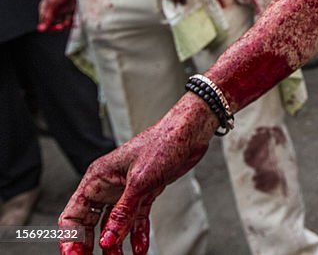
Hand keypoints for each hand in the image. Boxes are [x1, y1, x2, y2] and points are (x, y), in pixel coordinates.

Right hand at [38, 0, 77, 31]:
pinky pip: (75, 18)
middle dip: (60, 27)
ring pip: (66, 22)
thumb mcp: (51, 3)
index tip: (56, 27)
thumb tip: (40, 29)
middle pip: (56, 24)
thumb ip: (47, 16)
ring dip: (68, 25)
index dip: (50, 27)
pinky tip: (78, 21)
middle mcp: (56, 10)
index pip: (45, 23)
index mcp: (46, 9)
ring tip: (70, 22)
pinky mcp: (75, 8)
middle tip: (63, 25)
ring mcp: (66, 9)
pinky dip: (76, 21)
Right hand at [59, 96, 217, 254]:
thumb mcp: (140, 181)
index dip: (71, 238)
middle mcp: (109, 185)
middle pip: (90, 222)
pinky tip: (140, 248)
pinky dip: (137, 233)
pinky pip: (136, 218)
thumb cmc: (164, 142)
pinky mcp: (145, 192)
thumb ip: (123, 212)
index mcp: (97, 178)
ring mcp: (126, 190)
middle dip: (90, 244)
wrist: (190, 131)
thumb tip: (107, 239)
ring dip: (115, 242)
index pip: (73, 214)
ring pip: (114, 223)